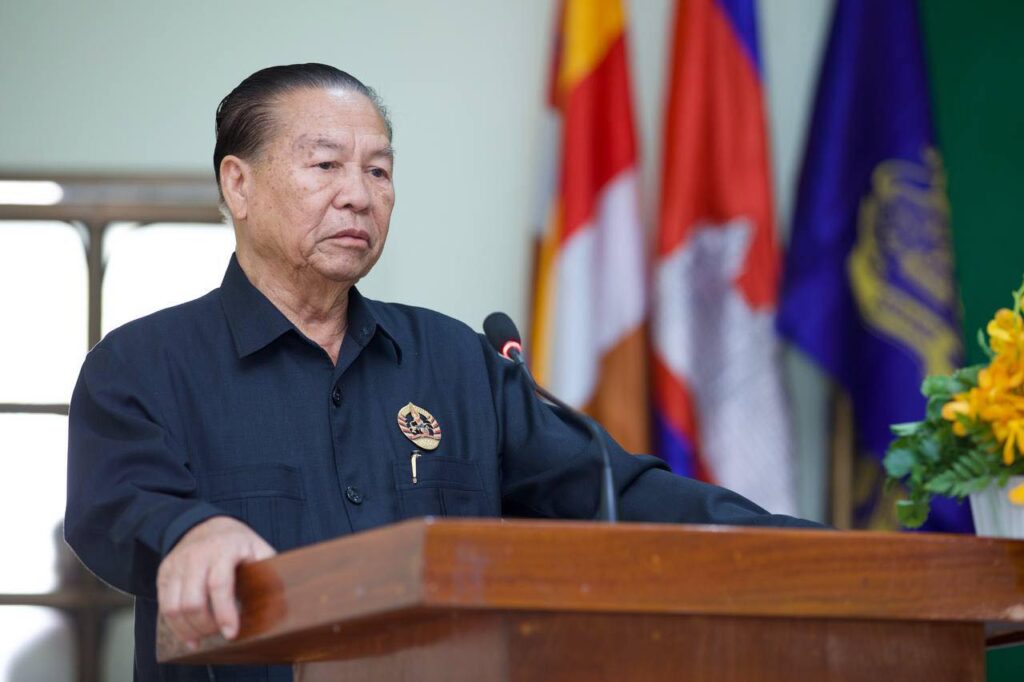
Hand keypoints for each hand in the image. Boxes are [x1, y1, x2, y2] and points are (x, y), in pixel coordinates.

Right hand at [157, 516, 274, 648]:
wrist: (204, 524)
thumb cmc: (236, 542)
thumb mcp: (257, 547)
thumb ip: (268, 569)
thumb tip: (285, 598)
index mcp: (223, 549)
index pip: (219, 585)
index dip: (224, 613)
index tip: (231, 633)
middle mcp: (195, 556)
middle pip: (193, 602)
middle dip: (206, 626)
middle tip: (220, 635)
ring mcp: (176, 565)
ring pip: (173, 607)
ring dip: (189, 630)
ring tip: (204, 639)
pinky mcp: (164, 573)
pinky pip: (164, 605)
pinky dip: (175, 626)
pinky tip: (189, 637)